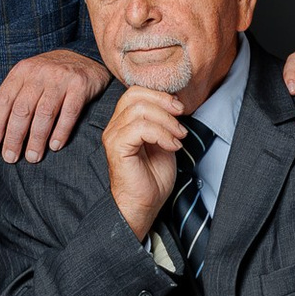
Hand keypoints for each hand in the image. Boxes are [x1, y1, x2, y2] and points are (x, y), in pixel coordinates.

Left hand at [0, 46, 109, 163]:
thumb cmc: (50, 76)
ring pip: (45, 113)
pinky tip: (54, 146)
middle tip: (11, 157)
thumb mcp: (26, 81)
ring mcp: (60, 78)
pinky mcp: (80, 86)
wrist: (85, 58)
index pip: (4, 100)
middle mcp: (39, 73)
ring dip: (36, 139)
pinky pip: (69, 112)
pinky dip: (61, 131)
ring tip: (32, 157)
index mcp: (21, 71)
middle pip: (22, 109)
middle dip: (15, 137)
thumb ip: (7, 101)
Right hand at [100, 82, 191, 239]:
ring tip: (178, 136)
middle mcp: (115, 126)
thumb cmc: (152, 177)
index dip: (160, 95)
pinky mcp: (117, 147)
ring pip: (139, 110)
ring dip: (166, 120)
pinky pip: (140, 128)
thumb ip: (164, 121)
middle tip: (181, 116)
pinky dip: (161, 134)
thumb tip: (175, 104)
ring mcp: (113, 136)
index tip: (179, 108)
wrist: (144, 203)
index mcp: (124, 122)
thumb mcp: (164, 141)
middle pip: (135, 95)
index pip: (136, 92)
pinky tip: (172, 146)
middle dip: (163, 102)